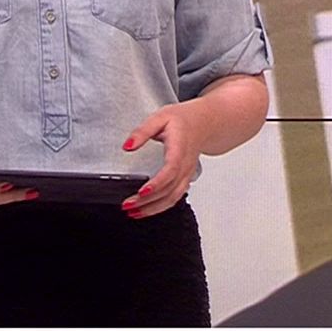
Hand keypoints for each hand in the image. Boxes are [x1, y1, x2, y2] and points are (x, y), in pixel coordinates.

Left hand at [120, 102, 205, 218]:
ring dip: (153, 208)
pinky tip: (145, 209)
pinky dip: (160, 207)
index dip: (157, 183)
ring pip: (173, 197)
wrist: (203, 123)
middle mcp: (185, 165)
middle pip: (169, 189)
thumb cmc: (182, 120)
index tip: (142, 192)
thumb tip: (127, 146)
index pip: (171, 170)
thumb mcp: (159, 118)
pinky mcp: (184, 179)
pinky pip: (174, 197)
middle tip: (127, 205)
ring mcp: (186, 174)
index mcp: (179, 148)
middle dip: (148, 201)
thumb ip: (142, 131)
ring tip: (133, 212)